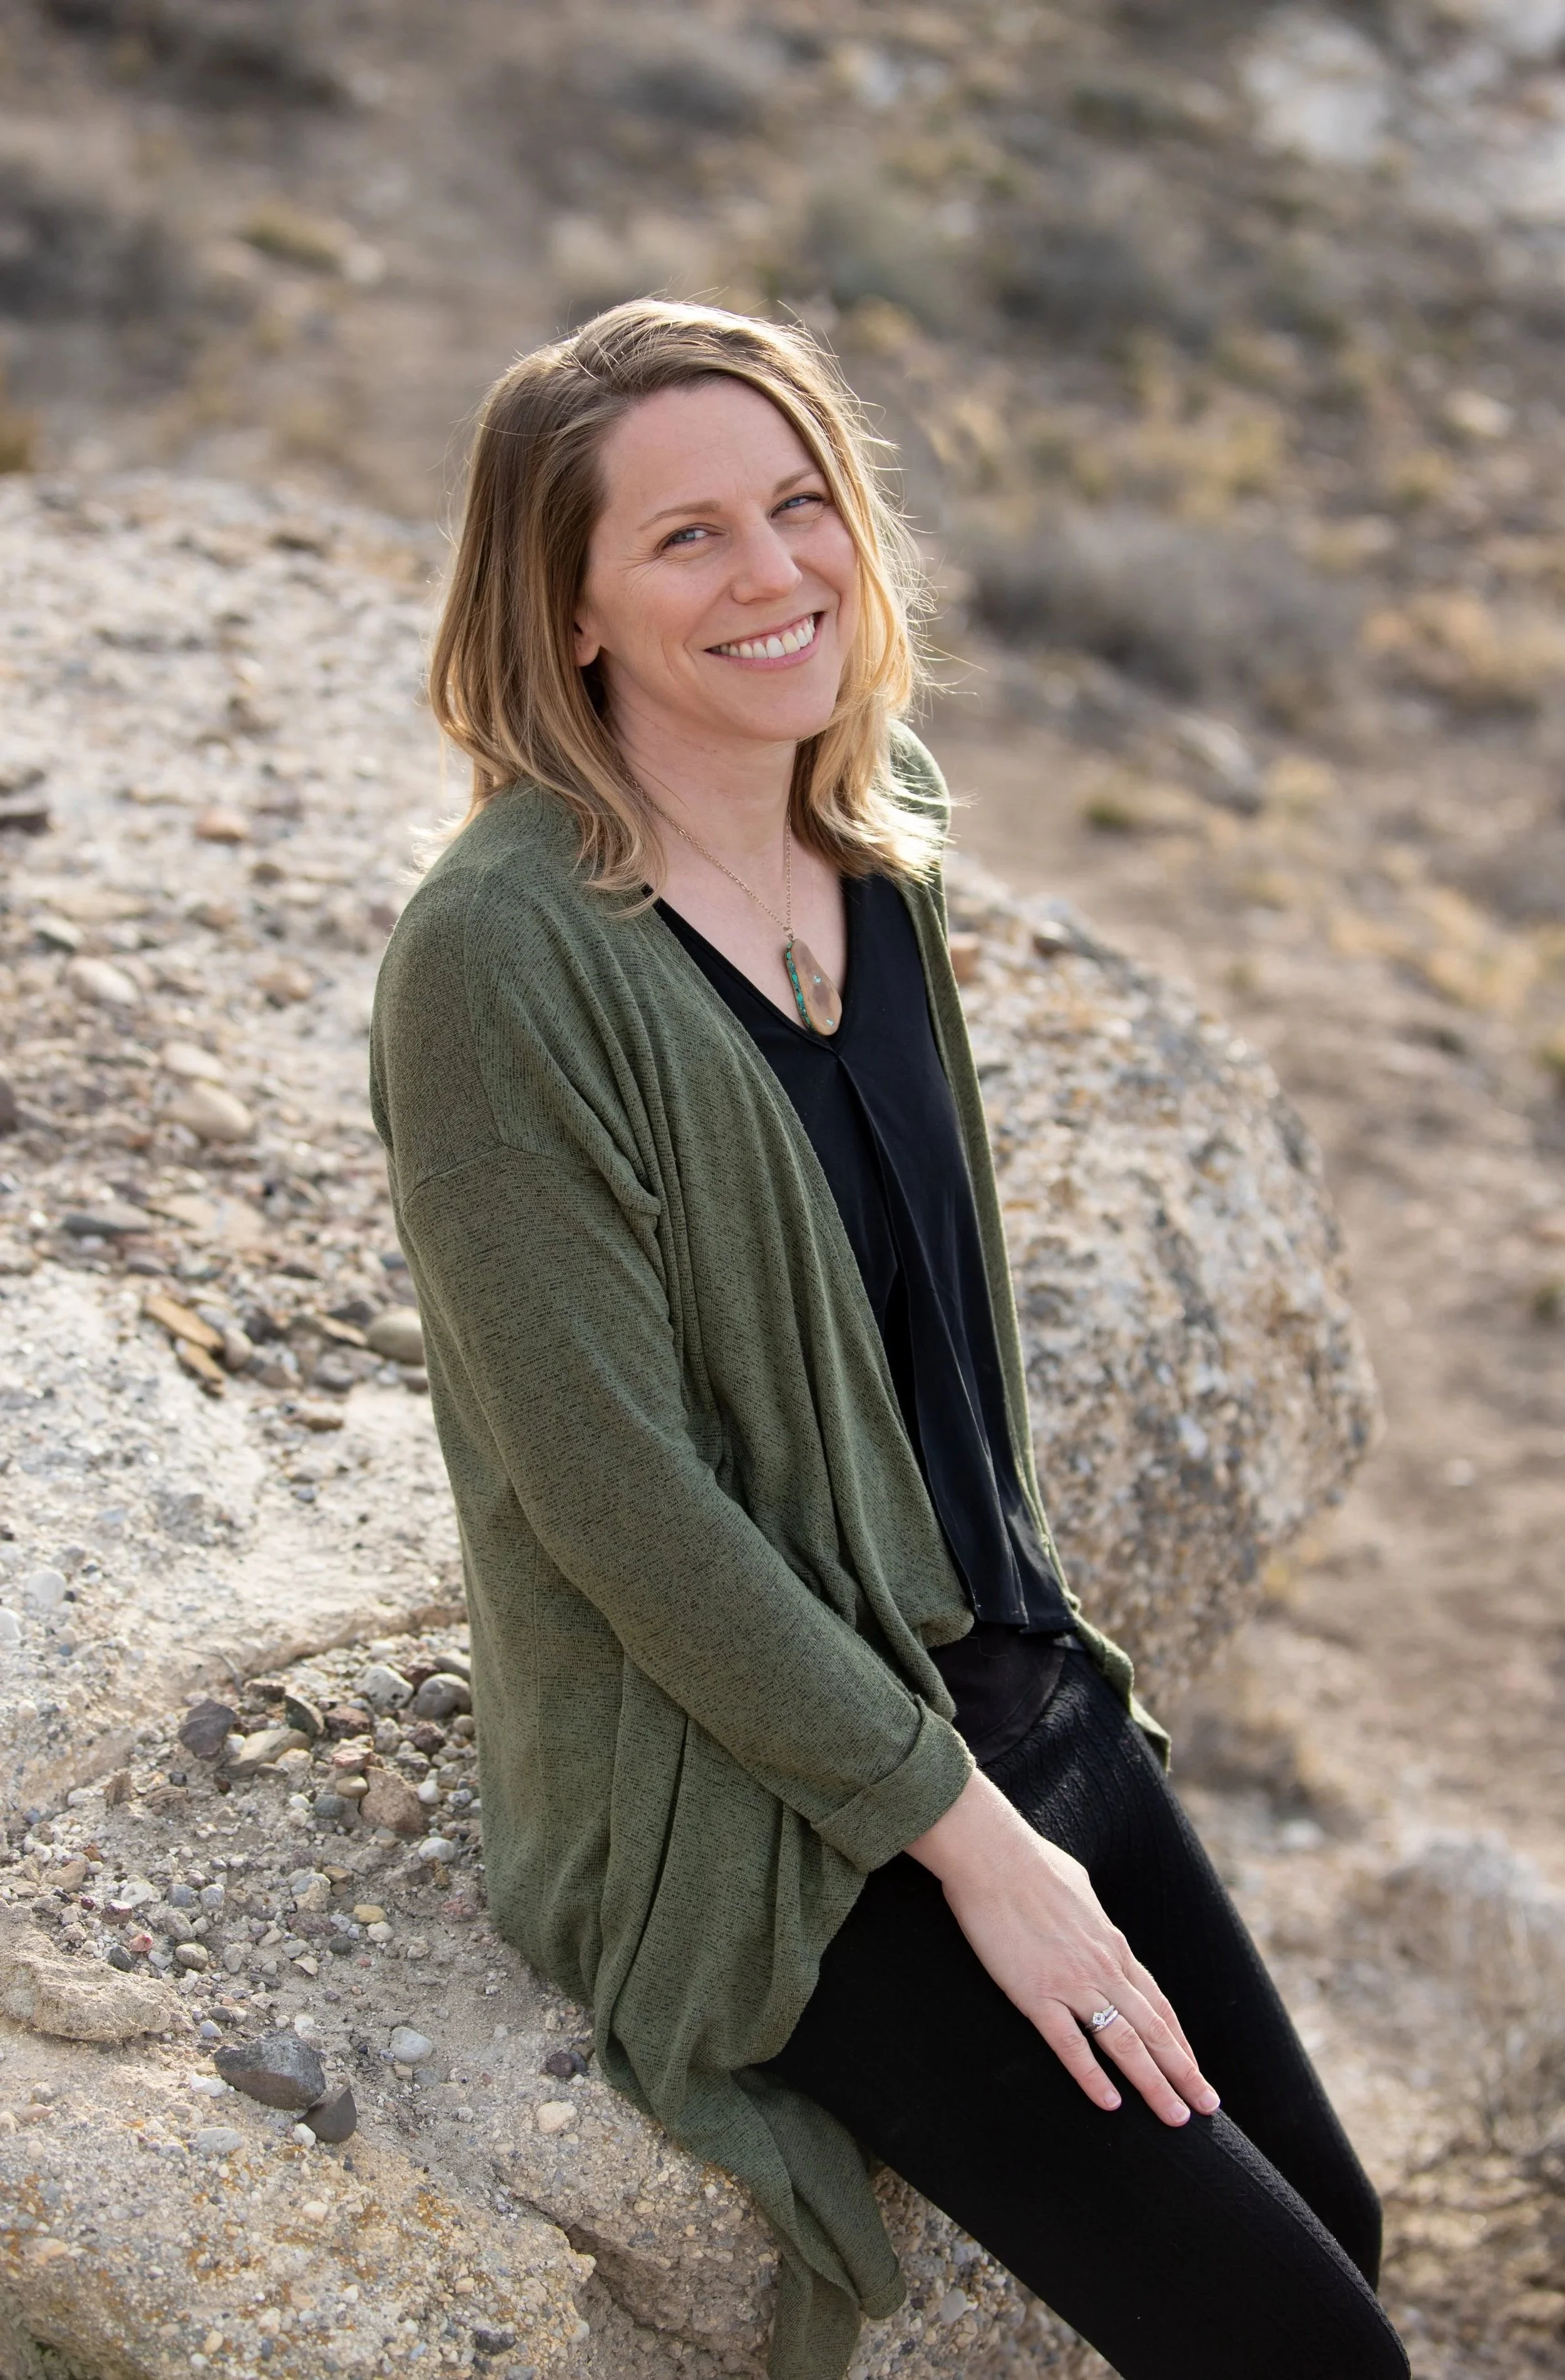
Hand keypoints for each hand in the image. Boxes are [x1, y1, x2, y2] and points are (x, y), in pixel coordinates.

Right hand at [907, 1769, 1220, 2125]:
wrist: (991, 1853)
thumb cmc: (1028, 1862)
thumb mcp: (1076, 1887)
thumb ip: (1090, 1916)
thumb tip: (1092, 1920)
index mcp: (1111, 1944)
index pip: (1157, 2003)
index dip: (1179, 2041)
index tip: (1196, 2071)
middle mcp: (1103, 1967)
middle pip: (1153, 2029)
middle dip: (1183, 2073)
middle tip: (1207, 2109)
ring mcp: (1072, 1982)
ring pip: (1124, 2043)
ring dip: (1153, 2084)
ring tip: (1175, 2118)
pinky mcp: (1035, 1993)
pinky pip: (1070, 2043)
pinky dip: (1092, 2076)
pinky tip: (1110, 2105)